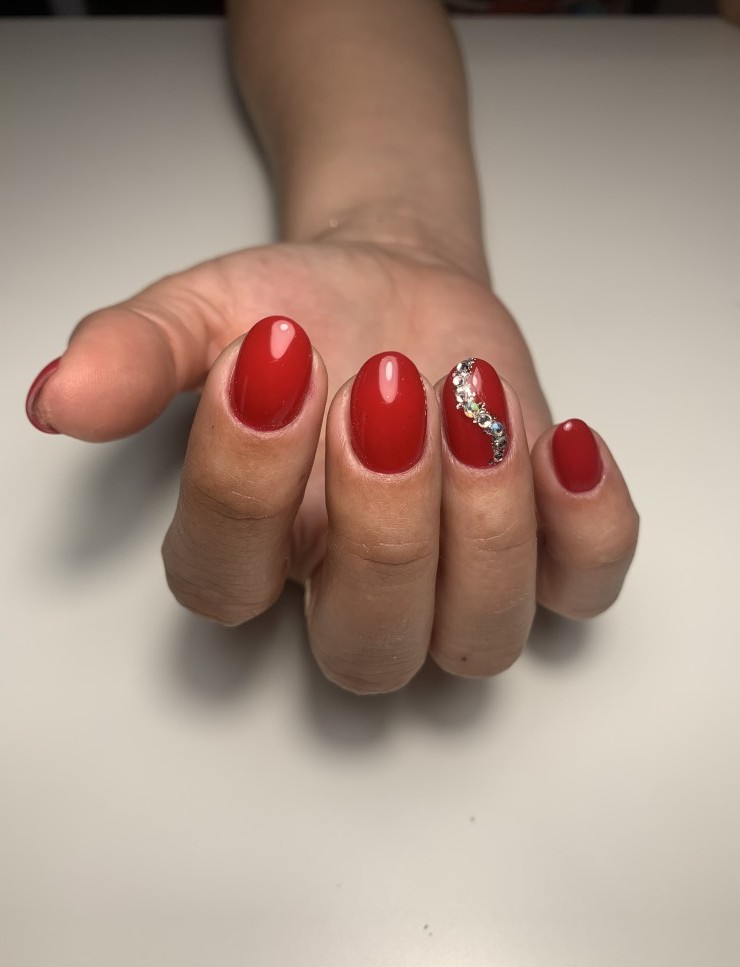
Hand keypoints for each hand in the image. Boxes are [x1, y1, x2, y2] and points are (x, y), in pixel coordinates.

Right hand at [27, 238, 638, 692]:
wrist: (396, 291)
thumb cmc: (304, 315)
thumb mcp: (210, 309)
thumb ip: (139, 354)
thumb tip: (60, 395)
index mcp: (255, 553)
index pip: (228, 582)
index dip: (246, 480)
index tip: (277, 351)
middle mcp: (355, 593)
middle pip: (368, 645)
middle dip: (383, 519)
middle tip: (386, 387)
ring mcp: (455, 584)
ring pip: (479, 637)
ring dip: (486, 520)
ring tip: (469, 397)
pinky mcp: (543, 553)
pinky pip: (585, 587)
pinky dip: (591, 528)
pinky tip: (562, 441)